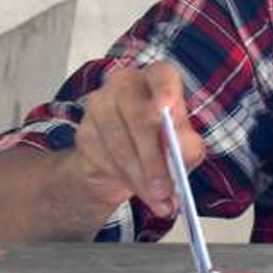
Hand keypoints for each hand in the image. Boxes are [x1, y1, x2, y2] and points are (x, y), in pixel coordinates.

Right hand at [72, 61, 205, 218]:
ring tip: (158, 198)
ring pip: (120, 143)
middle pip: (139, 116)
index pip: (161, 75)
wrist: (124, 162)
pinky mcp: (84, 131)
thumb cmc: (161, 143)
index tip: (167, 109)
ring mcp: (100, 106)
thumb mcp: (185, 145)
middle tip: (165, 188)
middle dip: (153, 158)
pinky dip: (124, 180)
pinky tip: (138, 189)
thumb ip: (188, 145)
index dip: (165, 90)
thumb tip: (183, 150)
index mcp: (158, 78)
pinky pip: (104, 159)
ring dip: (140, 177)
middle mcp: (126, 84)